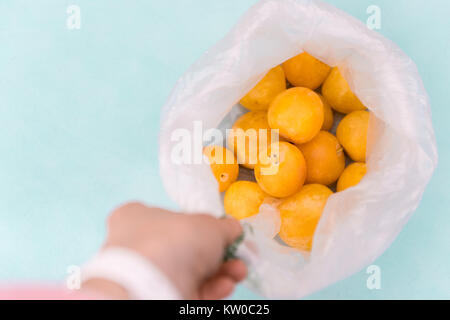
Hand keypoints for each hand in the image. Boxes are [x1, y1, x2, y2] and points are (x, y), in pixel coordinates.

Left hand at [82, 203, 246, 299]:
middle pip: (189, 246)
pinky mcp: (161, 296)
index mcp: (139, 217)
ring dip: (222, 271)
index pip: (171, 216)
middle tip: (239, 254)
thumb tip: (233, 228)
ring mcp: (150, 275)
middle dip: (220, 252)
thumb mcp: (209, 224)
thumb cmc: (175, 240)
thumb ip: (225, 226)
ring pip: (193, 271)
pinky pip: (191, 290)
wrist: (152, 286)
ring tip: (239, 271)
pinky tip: (227, 285)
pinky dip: (213, 288)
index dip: (202, 222)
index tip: (224, 230)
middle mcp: (141, 245)